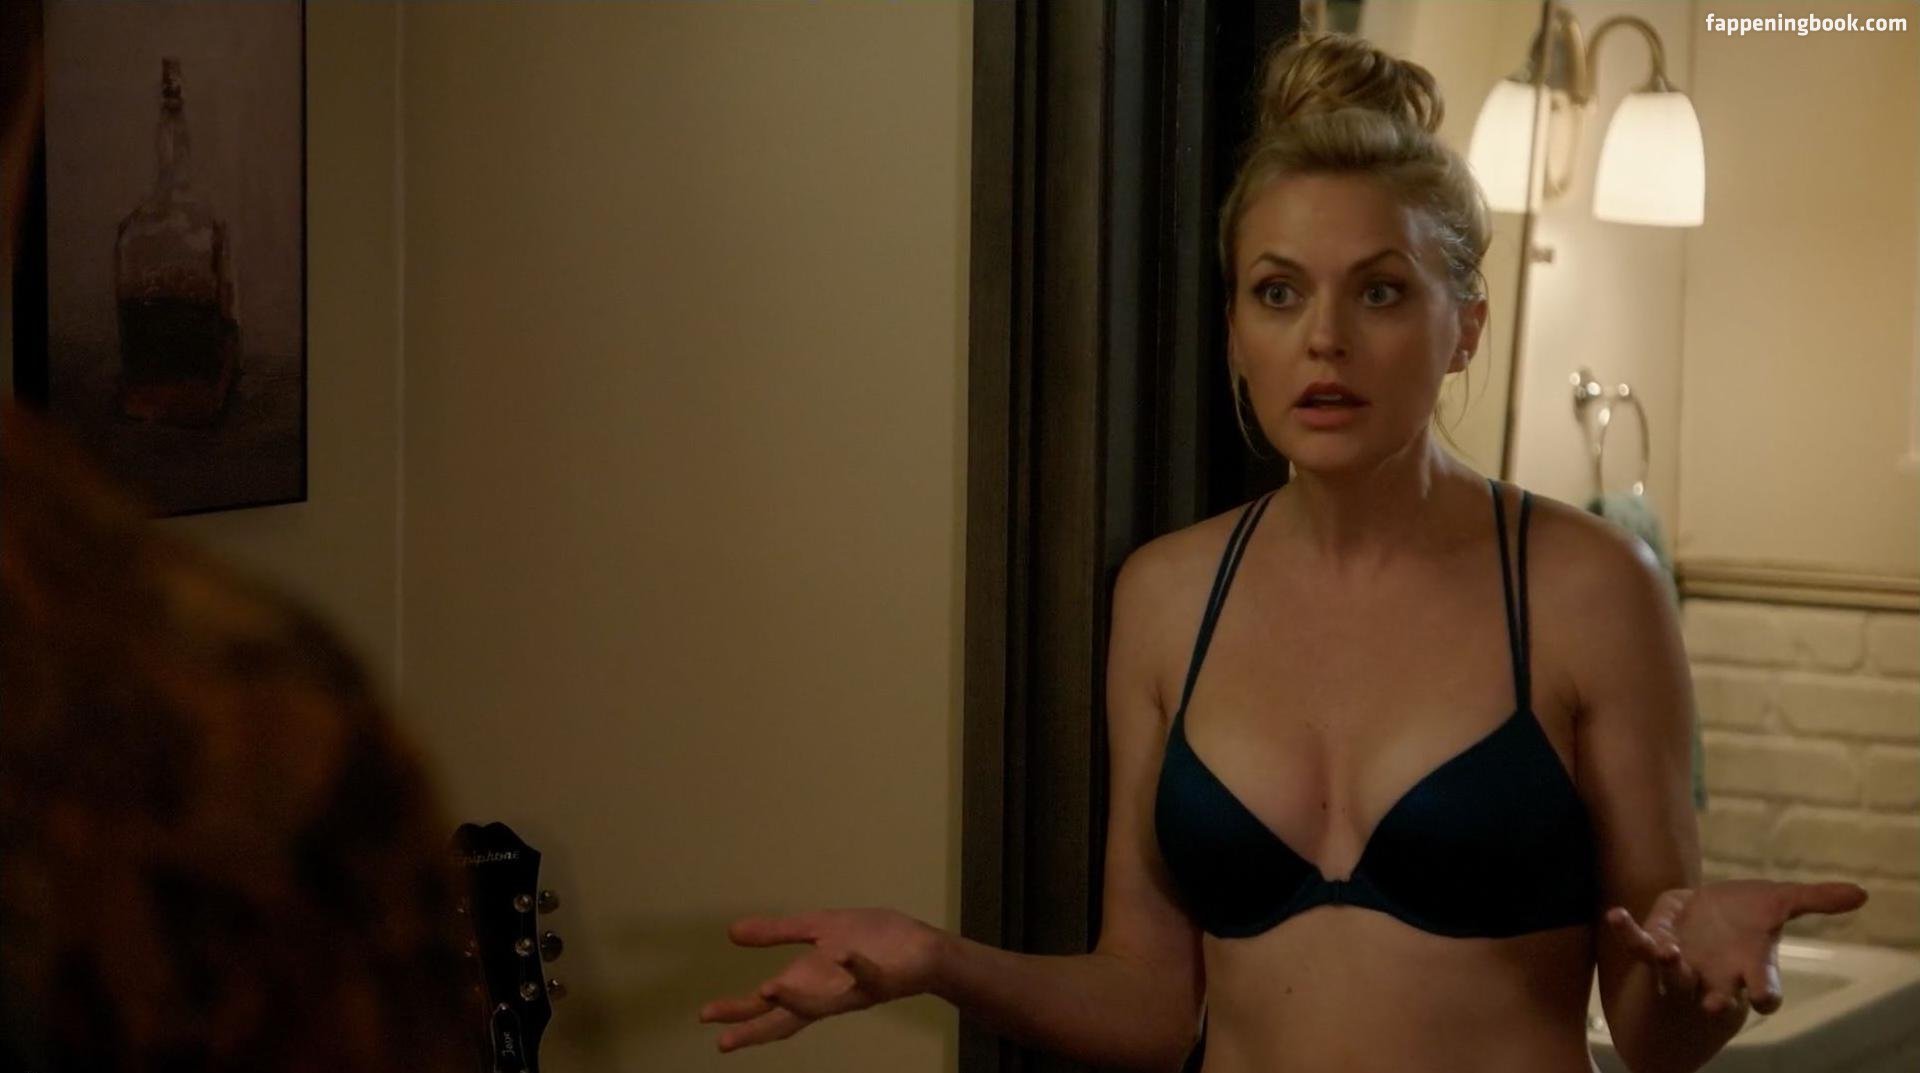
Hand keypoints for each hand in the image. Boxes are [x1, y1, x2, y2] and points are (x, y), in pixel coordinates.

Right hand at [697, 907, 944, 1051]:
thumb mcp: (818, 928)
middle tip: (722, 1038)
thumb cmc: (872, 941)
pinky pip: (868, 977)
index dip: (738, 1014)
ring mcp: (854, 991)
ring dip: (795, 1000)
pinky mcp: (882, 981)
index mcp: (810, 985)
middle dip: (754, 1027)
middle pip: (785, 1019)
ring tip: (766, 989)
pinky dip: (856, 967)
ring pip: (822, 1006)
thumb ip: (777, 933)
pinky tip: (843, 955)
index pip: (767, 1007)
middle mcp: (828, 996)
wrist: (922, 947)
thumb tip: (731, 933)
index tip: (706, 1017)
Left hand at [1606, 879, 1867, 1015]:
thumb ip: (1815, 900)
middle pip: (1719, 995)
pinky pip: (1638, 944)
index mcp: (1750, 968)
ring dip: (1671, 967)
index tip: (1766, 1000)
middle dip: (1717, 1000)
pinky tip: (1616, 914)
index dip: (1766, 995)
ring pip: (1675, 975)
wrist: (1703, 920)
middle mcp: (1716, 974)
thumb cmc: (1745, 918)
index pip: (1765, 991)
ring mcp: (1683, 966)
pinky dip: (1628, 931)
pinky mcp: (1654, 948)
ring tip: (1667, 953)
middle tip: (1713, 1005)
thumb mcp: (1779, 904)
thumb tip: (1862, 893)